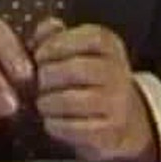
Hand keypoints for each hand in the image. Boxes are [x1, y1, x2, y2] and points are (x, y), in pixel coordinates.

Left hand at [32, 18, 159, 161]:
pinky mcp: (111, 132)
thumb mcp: (75, 48)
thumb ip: (54, 34)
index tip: (39, 55)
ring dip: (47, 102)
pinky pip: (75, 128)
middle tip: (38, 83)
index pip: (87, 38)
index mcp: (110, 45)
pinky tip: (51, 121)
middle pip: (74, 70)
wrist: (122, 116)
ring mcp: (117, 103)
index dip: (56, 45)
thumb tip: (46, 29)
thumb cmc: (86, 77)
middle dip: (47, 76)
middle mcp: (118, 72)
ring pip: (72, 100)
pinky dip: (55, 125)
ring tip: (43, 102)